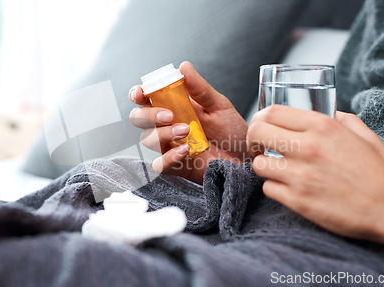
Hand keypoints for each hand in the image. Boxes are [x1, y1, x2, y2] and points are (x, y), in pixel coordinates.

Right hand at [129, 61, 248, 183]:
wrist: (246, 157)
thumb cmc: (231, 131)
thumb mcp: (218, 105)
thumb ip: (199, 88)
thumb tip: (184, 66)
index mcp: (173, 106)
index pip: (146, 98)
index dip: (137, 94)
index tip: (140, 93)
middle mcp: (167, 126)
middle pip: (139, 118)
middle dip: (148, 114)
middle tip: (169, 115)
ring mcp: (169, 146)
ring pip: (148, 139)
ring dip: (163, 133)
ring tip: (186, 131)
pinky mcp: (175, 166)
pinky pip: (160, 164)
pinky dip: (169, 157)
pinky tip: (186, 150)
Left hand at [247, 105, 383, 244]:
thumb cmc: (379, 172)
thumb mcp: (363, 135)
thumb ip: (342, 120)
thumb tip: (330, 112)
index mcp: (322, 126)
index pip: (271, 112)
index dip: (260, 119)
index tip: (262, 128)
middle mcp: (308, 147)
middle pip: (256, 133)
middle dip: (253, 141)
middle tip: (261, 149)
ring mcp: (301, 175)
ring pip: (258, 165)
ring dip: (265, 167)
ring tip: (278, 170)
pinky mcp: (298, 200)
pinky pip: (268, 189)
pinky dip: (274, 188)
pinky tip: (287, 188)